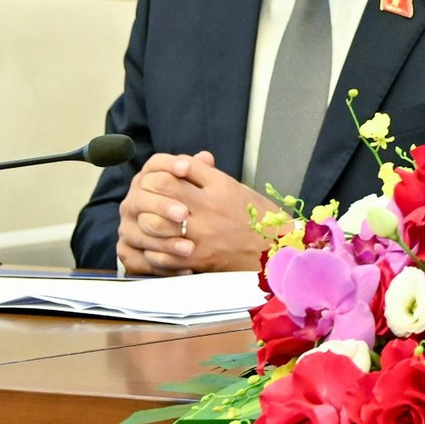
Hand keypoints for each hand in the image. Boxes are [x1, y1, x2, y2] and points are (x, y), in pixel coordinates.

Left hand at [116, 152, 277, 274]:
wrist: (278, 253)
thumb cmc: (261, 220)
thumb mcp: (240, 190)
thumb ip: (210, 177)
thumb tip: (183, 164)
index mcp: (222, 186)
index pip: (182, 166)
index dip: (166, 166)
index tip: (165, 173)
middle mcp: (210, 207)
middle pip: (163, 187)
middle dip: (149, 188)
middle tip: (147, 194)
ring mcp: (202, 234)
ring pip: (155, 221)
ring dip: (146, 219)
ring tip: (148, 220)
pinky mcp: (198, 259)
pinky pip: (162, 253)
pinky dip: (154, 250)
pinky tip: (156, 246)